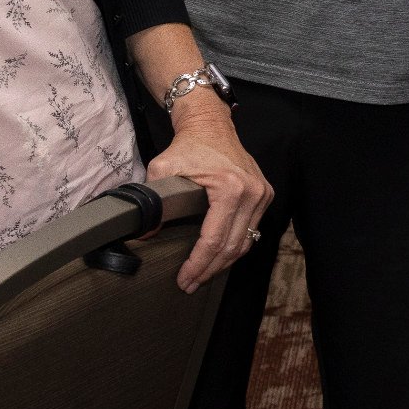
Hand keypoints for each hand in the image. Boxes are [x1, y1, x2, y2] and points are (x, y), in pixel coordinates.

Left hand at [142, 93, 272, 291]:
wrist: (210, 124)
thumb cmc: (189, 145)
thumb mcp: (162, 169)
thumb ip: (152, 201)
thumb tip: (144, 233)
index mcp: (231, 188)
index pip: (214, 239)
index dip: (198, 264)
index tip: (184, 279)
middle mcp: (252, 193)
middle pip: (232, 246)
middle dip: (210, 270)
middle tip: (191, 284)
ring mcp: (262, 194)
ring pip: (245, 242)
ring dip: (223, 263)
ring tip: (202, 275)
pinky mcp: (264, 194)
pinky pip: (251, 230)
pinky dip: (234, 246)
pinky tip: (218, 257)